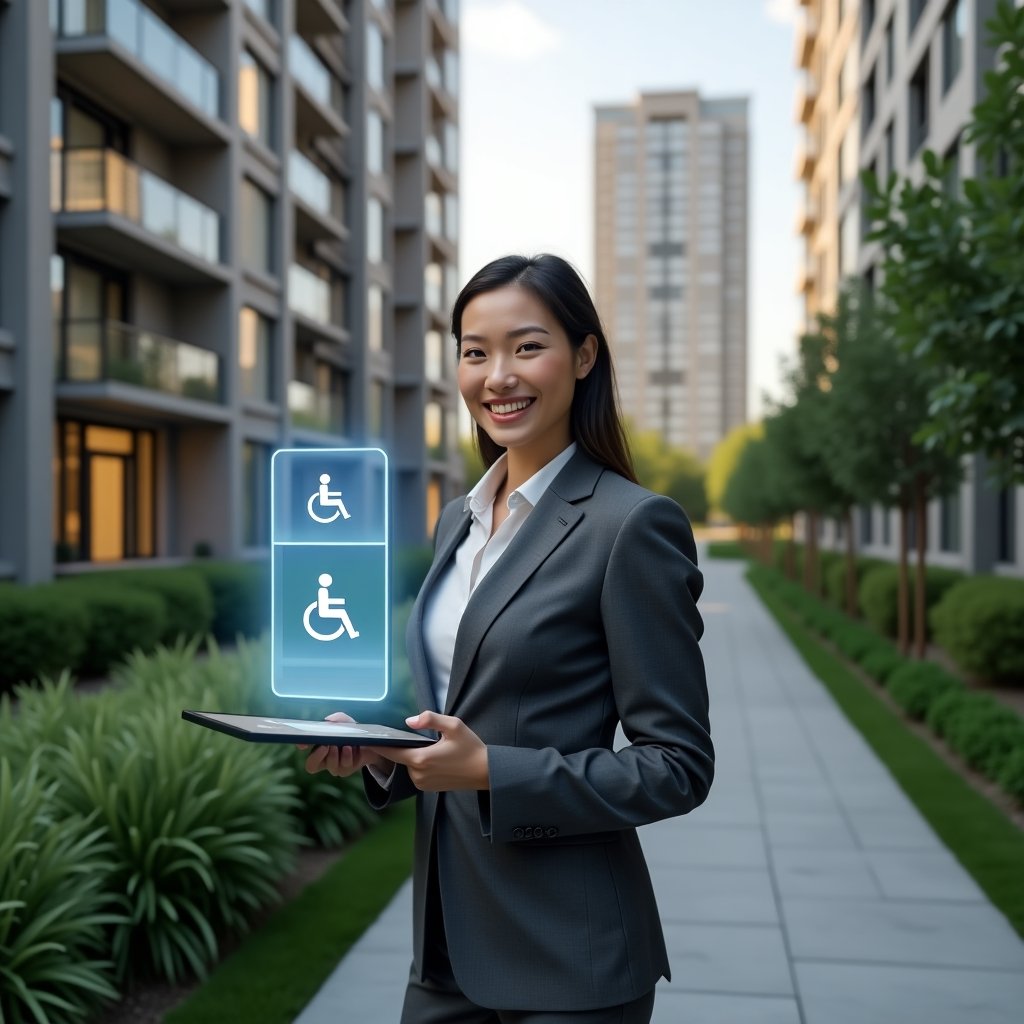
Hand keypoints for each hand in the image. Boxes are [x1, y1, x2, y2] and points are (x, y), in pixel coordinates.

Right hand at [299, 712, 393, 777]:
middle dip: (318, 756)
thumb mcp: (347, 722)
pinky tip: (352, 748)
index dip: (300, 745)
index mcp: (318, 744)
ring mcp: (333, 765)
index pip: (303, 745)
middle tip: (326, 745)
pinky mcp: (344, 770)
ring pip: (329, 766)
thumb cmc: (352, 731)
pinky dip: (348, 756)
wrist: (369, 743)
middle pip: (311, 765)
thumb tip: (328, 719)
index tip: (303, 743)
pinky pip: (343, 767)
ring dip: (337, 754)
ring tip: (346, 745)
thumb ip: (339, 718)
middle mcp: (323, 757)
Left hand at [369, 711, 488, 791]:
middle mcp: (418, 774)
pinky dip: (418, 765)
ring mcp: (422, 784)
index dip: (378, 745)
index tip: (367, 739)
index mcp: (421, 759)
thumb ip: (430, 719)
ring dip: (412, 756)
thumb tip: (408, 721)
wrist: (485, 772)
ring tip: (426, 746)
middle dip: (401, 747)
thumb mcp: (454, 726)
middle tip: (407, 735)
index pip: (391, 752)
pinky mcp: (428, 788)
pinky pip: (416, 773)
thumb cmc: (471, 747)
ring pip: (408, 766)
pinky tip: (432, 757)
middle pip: (400, 758)